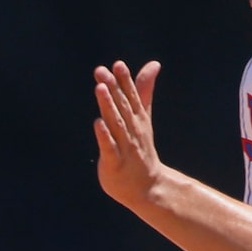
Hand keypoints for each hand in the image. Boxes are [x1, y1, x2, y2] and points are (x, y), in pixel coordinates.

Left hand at [92, 60, 168, 214]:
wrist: (148, 186)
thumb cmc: (140, 148)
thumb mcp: (143, 116)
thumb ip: (143, 90)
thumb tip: (154, 63)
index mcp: (138, 119)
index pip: (131, 96)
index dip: (124, 81)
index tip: (117, 64)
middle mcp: (132, 130)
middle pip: (121, 107)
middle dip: (113, 89)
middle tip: (102, 71)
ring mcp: (124, 146)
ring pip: (115, 123)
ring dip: (108, 106)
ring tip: (100, 89)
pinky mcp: (114, 162)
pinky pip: (109, 147)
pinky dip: (104, 135)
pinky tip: (98, 122)